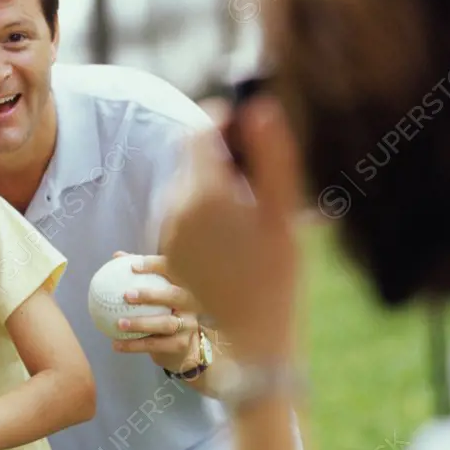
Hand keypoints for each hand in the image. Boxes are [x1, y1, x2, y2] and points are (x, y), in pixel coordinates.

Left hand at [110, 252, 201, 372]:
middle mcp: (191, 303)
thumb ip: (140, 275)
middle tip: (126, 295)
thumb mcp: (155, 294)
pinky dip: (134, 345)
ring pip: (165, 323)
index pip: (173, 270)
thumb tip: (116, 255)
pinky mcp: (181, 344)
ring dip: (141, 323)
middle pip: (175, 295)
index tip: (132, 266)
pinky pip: (155, 344)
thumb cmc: (164, 313)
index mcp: (183, 286)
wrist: (182, 348)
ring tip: (119, 323)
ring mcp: (188, 325)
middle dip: (151, 294)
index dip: (155, 265)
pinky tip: (116, 345)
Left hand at [160, 97, 304, 360]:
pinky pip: (182, 220)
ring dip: (212, 189)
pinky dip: (204, 216)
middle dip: (221, 160)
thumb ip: (272, 157)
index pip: (199, 132)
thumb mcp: (283, 216)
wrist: (252, 341)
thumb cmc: (277, 279)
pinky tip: (232, 238)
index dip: (223, 121)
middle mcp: (174, 210)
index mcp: (202, 193)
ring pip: (187, 191)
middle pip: (193, 162)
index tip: (246, 127)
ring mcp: (167, 236)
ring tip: (248, 213)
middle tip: (257, 179)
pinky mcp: (167, 256)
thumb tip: (260, 107)